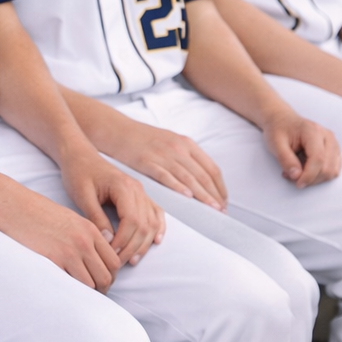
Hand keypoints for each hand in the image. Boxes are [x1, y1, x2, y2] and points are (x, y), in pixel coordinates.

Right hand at [0, 180, 122, 289]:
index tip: (99, 281)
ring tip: (77, 294)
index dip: (110, 276)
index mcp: (90, 230)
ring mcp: (71, 251)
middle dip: (101, 289)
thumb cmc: (37, 213)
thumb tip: (95, 259)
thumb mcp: (69, 219)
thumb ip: (86, 236)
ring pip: (92, 284)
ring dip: (87, 293)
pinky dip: (72, 291)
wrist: (14, 206)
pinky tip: (64, 289)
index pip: (114, 262)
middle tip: (90, 293)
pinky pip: (73, 284)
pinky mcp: (55, 259)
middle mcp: (85, 241)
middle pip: (107, 276)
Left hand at [59, 151, 165, 268]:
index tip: (110, 254)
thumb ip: (96, 217)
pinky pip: (156, 213)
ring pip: (152, 222)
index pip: (131, 220)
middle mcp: (137, 189)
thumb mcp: (82, 195)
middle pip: (144, 225)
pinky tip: (155, 242)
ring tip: (130, 260)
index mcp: (123, 187)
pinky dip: (158, 229)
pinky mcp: (140, 196)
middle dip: (132, 247)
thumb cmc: (78, 173)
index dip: (123, 241)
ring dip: (144, 243)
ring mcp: (141, 192)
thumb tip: (108, 240)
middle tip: (117, 263)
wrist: (79, 156)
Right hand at [102, 121, 226, 211]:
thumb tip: (202, 179)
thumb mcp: (170, 142)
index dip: (220, 187)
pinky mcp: (147, 161)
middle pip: (203, 175)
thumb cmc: (143, 139)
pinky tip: (187, 198)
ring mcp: (163, 154)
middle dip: (215, 195)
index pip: (211, 168)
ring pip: (189, 178)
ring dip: (202, 196)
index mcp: (186, 144)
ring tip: (211, 210)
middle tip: (221, 211)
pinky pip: (166, 176)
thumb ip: (186, 157)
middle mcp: (178, 148)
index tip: (224, 201)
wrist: (118, 130)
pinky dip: (178, 187)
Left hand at [259, 109, 341, 186]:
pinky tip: (306, 171)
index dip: (309, 175)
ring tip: (297, 172)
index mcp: (313, 131)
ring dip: (316, 178)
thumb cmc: (278, 129)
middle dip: (311, 178)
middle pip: (328, 167)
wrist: (282, 121)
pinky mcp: (333, 150)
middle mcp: (327, 136)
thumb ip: (285, 159)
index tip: (298, 183)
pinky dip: (321, 175)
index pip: (318, 159)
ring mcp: (333, 143)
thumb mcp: (275, 143)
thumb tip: (296, 176)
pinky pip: (334, 169)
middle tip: (291, 176)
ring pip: (333, 170)